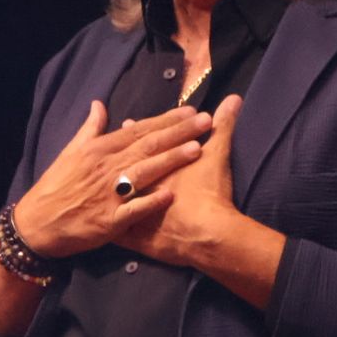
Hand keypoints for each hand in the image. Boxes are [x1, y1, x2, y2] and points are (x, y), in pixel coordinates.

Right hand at [13, 101, 210, 258]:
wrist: (36, 223)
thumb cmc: (55, 186)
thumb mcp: (70, 152)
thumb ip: (90, 128)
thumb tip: (100, 104)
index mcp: (98, 150)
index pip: (138, 130)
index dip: (166, 120)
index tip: (191, 111)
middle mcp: (106, 168)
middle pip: (148, 146)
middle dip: (178, 133)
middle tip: (205, 121)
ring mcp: (108, 194)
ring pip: (144, 172)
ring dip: (171, 160)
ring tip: (197, 149)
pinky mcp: (108, 221)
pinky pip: (133, 209)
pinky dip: (151, 202)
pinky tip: (172, 195)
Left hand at [114, 94, 243, 267]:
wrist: (207, 235)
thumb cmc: (209, 192)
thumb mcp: (217, 154)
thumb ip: (223, 126)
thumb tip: (234, 98)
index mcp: (154, 166)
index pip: (138, 143)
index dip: (132, 132)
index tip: (126, 122)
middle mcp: (138, 186)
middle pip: (121, 168)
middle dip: (114, 158)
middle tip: (108, 150)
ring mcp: (133, 213)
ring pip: (115, 200)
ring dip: (110, 193)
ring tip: (107, 185)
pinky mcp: (134, 238)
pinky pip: (116, 234)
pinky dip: (110, 229)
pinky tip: (102, 228)